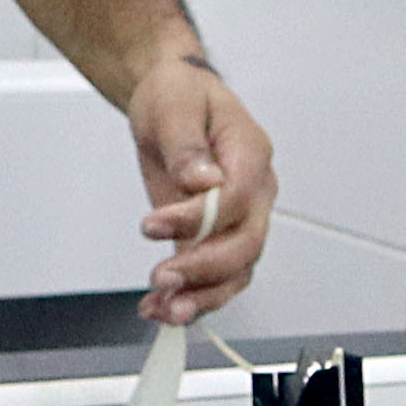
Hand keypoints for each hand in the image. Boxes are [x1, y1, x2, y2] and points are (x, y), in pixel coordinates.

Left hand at [127, 52, 276, 324]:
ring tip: (163, 311)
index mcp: (250, 155)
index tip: (152, 224)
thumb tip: (202, 181)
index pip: (235, 198)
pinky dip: (189, 299)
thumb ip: (187, 145)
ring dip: (201, 297)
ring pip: (236, 272)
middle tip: (161, 278)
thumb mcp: (175, 104)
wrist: (172, 102)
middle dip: (204, 270)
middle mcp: (252, 193)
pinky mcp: (212, 238)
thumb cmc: (179, 95)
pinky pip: (212, 278)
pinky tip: (158, 309)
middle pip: (246, 245)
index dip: (197, 219)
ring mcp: (236, 220)